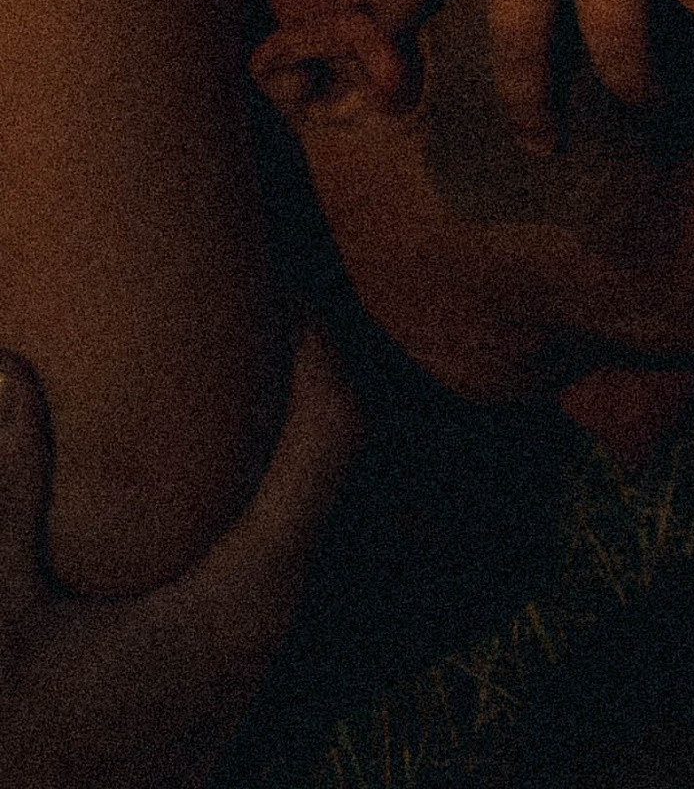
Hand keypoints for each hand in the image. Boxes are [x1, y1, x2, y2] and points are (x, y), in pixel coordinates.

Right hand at [0, 330, 358, 788]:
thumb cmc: (25, 752)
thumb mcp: (0, 623)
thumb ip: (6, 497)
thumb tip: (8, 369)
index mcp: (249, 590)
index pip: (334, 431)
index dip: (319, 339)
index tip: (271, 278)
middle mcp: (273, 610)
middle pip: (324, 452)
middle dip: (288, 367)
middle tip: (230, 294)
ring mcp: (254, 642)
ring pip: (293, 500)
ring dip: (259, 428)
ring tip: (206, 355)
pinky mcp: (223, 660)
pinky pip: (258, 541)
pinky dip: (233, 483)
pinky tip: (176, 463)